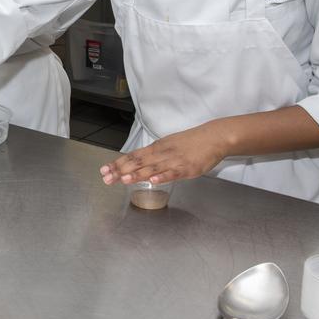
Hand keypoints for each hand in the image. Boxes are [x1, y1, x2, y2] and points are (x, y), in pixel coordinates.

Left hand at [99, 123, 228, 185]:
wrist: (213, 137)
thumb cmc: (191, 142)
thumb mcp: (168, 146)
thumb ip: (154, 156)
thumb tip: (138, 164)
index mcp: (156, 148)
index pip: (133, 156)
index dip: (118, 163)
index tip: (105, 170)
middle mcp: (162, 154)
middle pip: (138, 163)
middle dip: (121, 171)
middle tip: (107, 178)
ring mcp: (174, 161)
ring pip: (152, 168)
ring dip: (137, 174)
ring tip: (123, 179)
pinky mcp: (187, 168)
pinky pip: (172, 173)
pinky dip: (162, 177)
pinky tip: (152, 181)